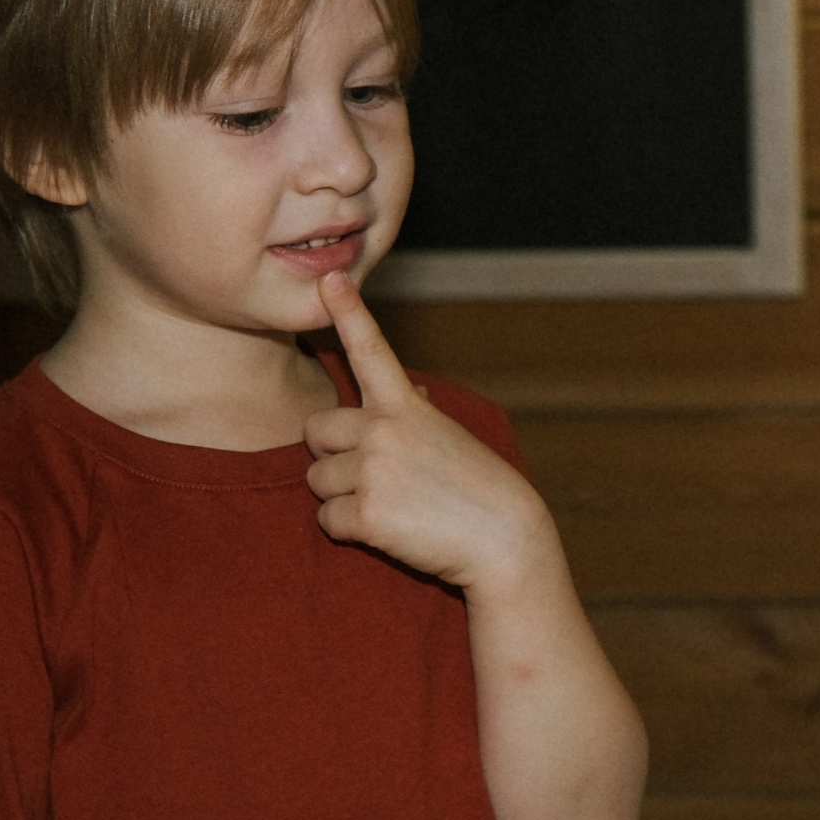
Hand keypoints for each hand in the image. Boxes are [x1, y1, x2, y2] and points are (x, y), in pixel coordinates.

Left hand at [305, 272, 555, 591]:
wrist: (504, 541)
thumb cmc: (481, 492)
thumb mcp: (453, 439)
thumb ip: (418, 414)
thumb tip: (413, 390)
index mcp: (407, 407)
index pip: (372, 351)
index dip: (349, 313)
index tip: (331, 278)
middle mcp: (385, 429)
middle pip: (314, 431)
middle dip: (332, 455)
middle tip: (376, 476)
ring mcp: (374, 469)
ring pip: (316, 480)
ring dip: (343, 497)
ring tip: (393, 506)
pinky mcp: (367, 512)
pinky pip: (327, 520)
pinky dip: (351, 530)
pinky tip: (391, 531)